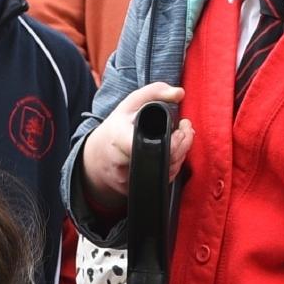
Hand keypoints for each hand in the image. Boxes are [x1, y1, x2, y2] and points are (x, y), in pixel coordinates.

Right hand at [77, 83, 191, 221]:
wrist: (97, 156)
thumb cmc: (117, 127)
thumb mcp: (130, 103)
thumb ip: (155, 92)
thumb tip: (179, 93)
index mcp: (120, 139)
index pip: (151, 145)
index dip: (174, 140)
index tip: (181, 125)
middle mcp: (123, 163)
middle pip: (165, 159)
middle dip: (184, 144)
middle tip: (187, 129)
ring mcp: (129, 180)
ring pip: (167, 172)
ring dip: (181, 154)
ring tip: (181, 138)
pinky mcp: (135, 191)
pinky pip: (162, 180)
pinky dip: (172, 166)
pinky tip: (173, 153)